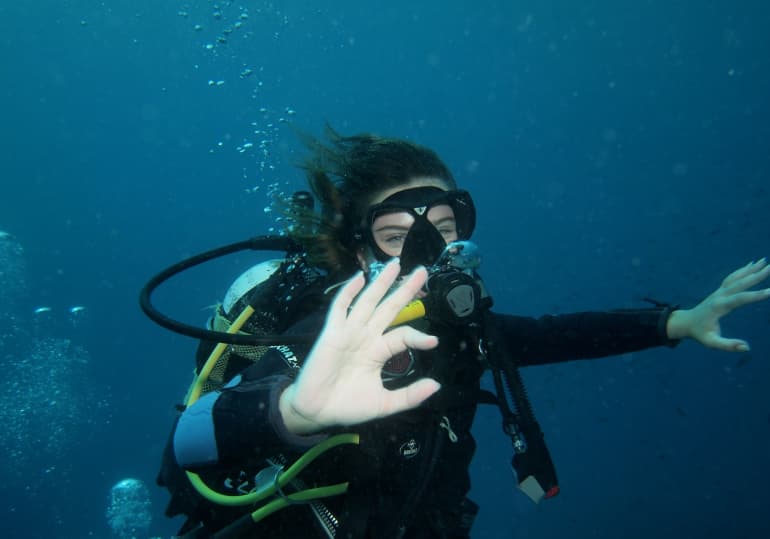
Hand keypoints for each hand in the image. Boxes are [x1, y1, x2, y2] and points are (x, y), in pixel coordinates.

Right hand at [279, 259, 439, 433]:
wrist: (317, 413)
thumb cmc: (348, 406)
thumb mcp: (385, 404)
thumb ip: (410, 396)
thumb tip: (437, 385)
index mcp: (379, 350)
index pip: (403, 334)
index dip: (418, 336)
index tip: (434, 341)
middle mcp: (367, 336)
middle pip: (390, 307)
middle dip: (405, 289)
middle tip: (423, 270)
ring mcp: (349, 332)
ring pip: (368, 301)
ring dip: (381, 282)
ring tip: (396, 264)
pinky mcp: (332, 333)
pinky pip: (340, 308)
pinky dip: (348, 292)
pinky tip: (360, 277)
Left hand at [667, 258, 769, 350]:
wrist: (685, 322)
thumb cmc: (699, 333)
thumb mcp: (711, 342)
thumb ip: (727, 345)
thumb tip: (746, 347)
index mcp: (719, 306)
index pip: (740, 299)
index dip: (755, 296)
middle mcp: (719, 296)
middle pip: (740, 283)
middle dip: (756, 276)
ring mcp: (719, 292)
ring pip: (736, 278)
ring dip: (751, 269)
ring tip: (764, 261)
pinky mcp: (719, 291)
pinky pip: (732, 278)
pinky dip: (742, 270)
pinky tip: (752, 264)